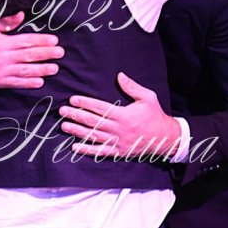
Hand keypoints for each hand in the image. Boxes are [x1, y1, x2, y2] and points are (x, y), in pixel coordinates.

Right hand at [0, 11, 63, 87]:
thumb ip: (5, 21)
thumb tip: (21, 15)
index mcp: (2, 42)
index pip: (26, 41)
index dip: (42, 41)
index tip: (54, 40)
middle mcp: (3, 57)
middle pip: (29, 55)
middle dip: (47, 54)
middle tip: (61, 53)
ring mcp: (1, 71)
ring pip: (25, 70)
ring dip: (41, 69)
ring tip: (55, 68)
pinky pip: (16, 83)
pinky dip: (28, 83)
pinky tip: (40, 82)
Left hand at [59, 72, 181, 158]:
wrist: (165, 138)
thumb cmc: (155, 115)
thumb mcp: (147, 97)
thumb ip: (132, 87)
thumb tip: (119, 75)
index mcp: (124, 115)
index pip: (100, 107)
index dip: (85, 103)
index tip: (73, 99)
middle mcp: (119, 129)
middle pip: (93, 122)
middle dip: (76, 115)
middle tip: (62, 111)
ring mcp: (118, 142)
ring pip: (93, 136)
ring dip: (77, 131)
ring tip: (64, 126)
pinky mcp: (118, 152)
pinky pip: (100, 152)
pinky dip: (86, 150)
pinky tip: (74, 147)